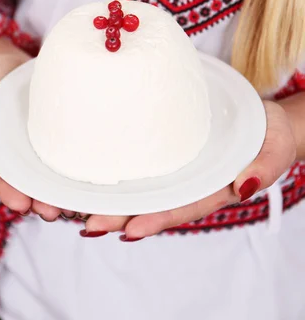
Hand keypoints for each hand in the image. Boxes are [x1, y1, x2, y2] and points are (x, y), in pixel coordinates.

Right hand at [0, 52, 62, 219]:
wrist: (8, 61)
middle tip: (52, 211)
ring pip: (50, 173)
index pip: (0, 178)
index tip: (21, 205)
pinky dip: (77, 166)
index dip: (9, 193)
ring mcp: (40, 144)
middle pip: (29, 182)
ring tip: (73, 204)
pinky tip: (89, 177)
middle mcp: (18, 154)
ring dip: (60, 191)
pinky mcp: (58, 131)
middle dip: (40, 200)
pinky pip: (68, 150)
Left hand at [83, 101, 296, 240]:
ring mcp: (172, 165)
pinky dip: (112, 164)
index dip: (155, 219)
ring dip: (105, 195)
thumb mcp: (275, 149)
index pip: (180, 208)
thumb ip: (265, 167)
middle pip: (148, 202)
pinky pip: (136, 156)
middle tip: (86, 223)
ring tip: (73, 204)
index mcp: (210, 190)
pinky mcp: (163, 144)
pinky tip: (85, 167)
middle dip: (117, 215)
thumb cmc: (269, 135)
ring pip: (136, 184)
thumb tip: (247, 185)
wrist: (261, 118)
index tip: (129, 230)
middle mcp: (185, 182)